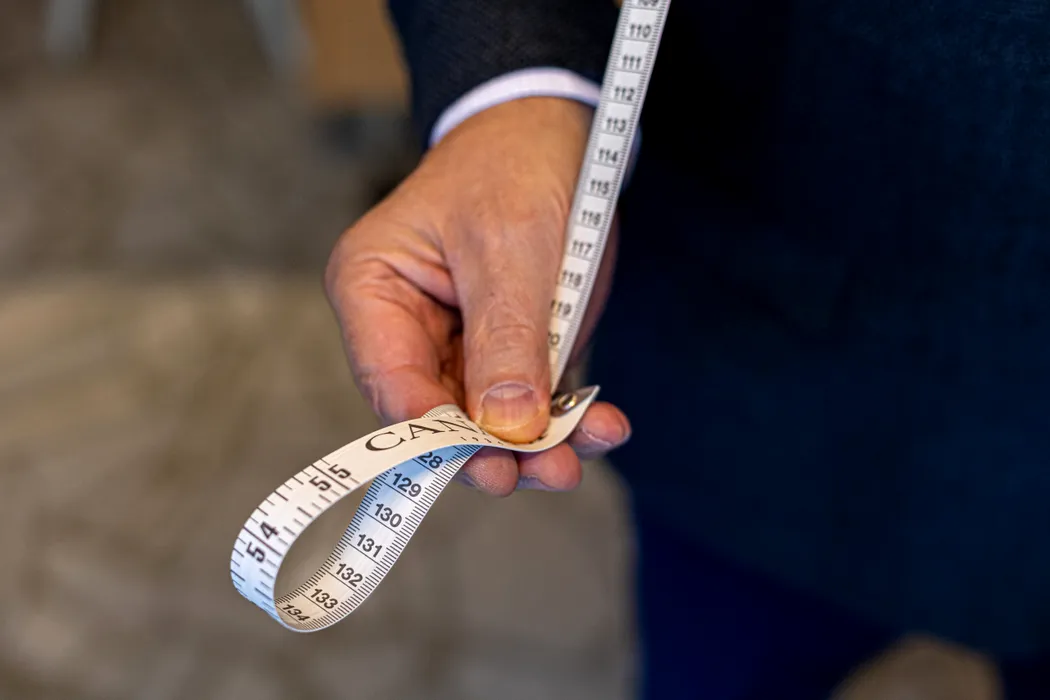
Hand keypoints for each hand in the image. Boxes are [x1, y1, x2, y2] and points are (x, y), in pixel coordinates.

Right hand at [324, 98, 629, 495]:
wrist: (552, 133)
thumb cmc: (511, 168)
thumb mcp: (508, 247)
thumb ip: (505, 340)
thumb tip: (506, 428)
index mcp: (373, 290)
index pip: (390, 381)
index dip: (436, 432)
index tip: (487, 460)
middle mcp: (405, 328)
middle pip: (438, 414)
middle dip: (493, 449)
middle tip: (542, 471)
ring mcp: (457, 344)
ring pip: (486, 420)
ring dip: (534, 446)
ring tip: (577, 458)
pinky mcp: (506, 352)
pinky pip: (530, 401)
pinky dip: (566, 420)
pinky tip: (602, 426)